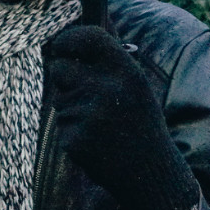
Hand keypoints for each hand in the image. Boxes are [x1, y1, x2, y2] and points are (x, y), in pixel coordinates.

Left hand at [47, 25, 197, 209]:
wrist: (150, 171)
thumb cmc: (137, 121)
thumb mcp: (134, 87)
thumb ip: (104, 64)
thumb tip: (64, 43)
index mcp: (128, 73)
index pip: (89, 38)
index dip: (68, 38)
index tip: (61, 46)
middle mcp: (109, 90)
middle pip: (59, 68)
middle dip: (63, 77)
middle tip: (83, 93)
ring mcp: (90, 116)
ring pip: (59, 98)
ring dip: (71, 108)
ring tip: (100, 124)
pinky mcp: (75, 138)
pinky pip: (61, 123)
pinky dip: (73, 130)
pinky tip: (96, 141)